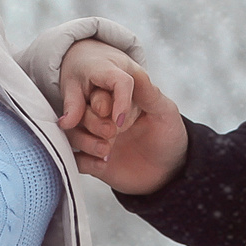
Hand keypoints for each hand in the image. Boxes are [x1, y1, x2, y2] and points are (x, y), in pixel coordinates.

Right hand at [58, 39, 187, 194]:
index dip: (100, 101)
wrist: (171, 172)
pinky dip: (85, 161)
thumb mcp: (164, 112)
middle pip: (81, 114)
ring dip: (85, 141)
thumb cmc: (170, 136)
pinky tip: (103, 164)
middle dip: (92, 121)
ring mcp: (98, 141)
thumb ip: (148, 93)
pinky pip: (77, 160)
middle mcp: (104, 120)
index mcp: (117, 103)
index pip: (98, 95)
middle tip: (112, 132)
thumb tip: (138, 73)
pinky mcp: (95, 164)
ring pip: (74, 135)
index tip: (110, 111)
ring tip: (106, 149)